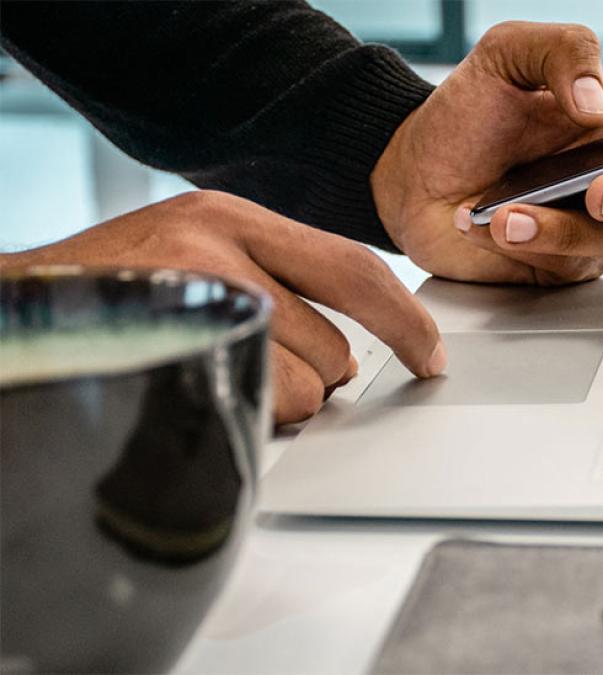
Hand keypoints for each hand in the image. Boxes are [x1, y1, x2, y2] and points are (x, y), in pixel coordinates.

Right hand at [0, 191, 443, 423]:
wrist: (17, 310)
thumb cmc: (115, 291)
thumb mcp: (195, 253)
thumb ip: (275, 282)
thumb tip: (354, 355)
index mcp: (233, 216)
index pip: (355, 268)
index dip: (406, 320)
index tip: (431, 355)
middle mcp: (217, 243)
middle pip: (336, 345)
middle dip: (318, 379)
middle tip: (264, 372)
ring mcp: (192, 293)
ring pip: (303, 385)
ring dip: (278, 403)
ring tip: (216, 379)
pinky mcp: (171, 343)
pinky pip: (257, 406)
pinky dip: (246, 418)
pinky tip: (201, 395)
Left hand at [371, 21, 602, 285]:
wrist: (408, 173)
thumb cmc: (467, 112)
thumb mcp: (507, 53)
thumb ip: (564, 51)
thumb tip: (601, 103)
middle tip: (602, 189)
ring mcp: (601, 224)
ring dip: (570, 227)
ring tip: (510, 210)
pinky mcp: (568, 263)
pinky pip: (576, 264)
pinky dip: (536, 244)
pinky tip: (494, 223)